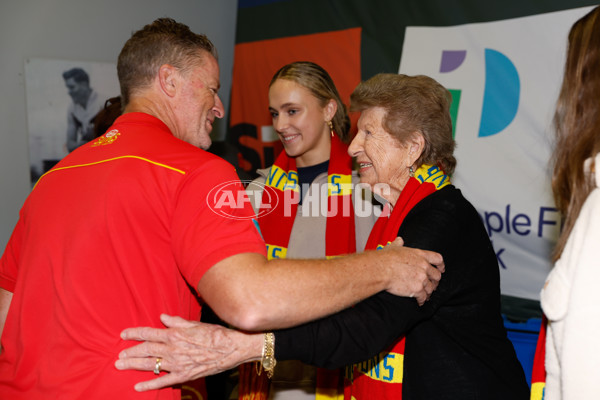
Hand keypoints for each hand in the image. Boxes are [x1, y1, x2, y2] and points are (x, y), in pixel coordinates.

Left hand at [115, 314, 261, 391]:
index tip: (123, 335)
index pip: (148, 333)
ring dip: (134, 365)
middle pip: (146, 350)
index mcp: (174, 334)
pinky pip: (163, 381)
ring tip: (121, 366)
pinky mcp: (184, 375)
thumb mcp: (194, 323)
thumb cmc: (215, 333)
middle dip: (130, 352)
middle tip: (119, 356)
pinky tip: (138, 386)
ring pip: (150, 364)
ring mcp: (177, 363)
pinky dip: (149, 384)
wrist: (231, 348)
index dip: (134, 334)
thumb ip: (176, 321)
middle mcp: (173, 348)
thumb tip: (162, 316)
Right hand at [383, 237, 443, 304]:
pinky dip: (422, 300)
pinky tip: (419, 301)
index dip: (441, 265)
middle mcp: (424, 266)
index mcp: (420, 255)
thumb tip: (399, 240)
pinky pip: (423, 297)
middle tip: (432, 284)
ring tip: (425, 295)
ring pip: (431, 288)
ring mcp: (422, 278)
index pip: (438, 259)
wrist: (380, 269)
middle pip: (437, 275)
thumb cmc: (385, 259)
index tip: (441, 269)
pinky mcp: (417, 289)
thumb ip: (398, 244)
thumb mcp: (393, 247)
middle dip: (435, 281)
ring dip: (428, 292)